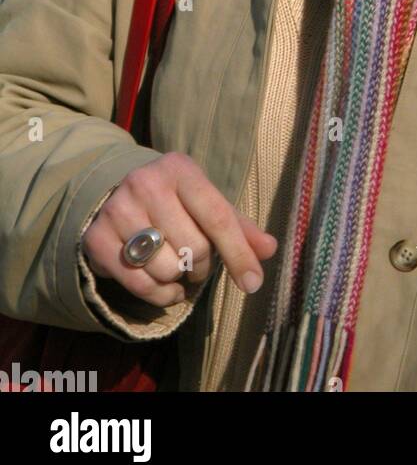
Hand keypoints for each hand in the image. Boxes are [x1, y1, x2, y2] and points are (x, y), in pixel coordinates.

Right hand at [81, 152, 276, 307]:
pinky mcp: (97, 238)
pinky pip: (140, 284)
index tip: (253, 283)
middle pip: (194, 247)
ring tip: (177, 268)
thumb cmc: (175, 202)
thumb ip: (239, 227)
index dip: (239, 253)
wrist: (115, 194)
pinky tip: (165, 286)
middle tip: (196, 261)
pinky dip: (160, 296)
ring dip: (179, 280)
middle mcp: (146, 182)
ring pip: (166, 269)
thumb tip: (270, 248)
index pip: (217, 216)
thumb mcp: (206, 204)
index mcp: (180, 168)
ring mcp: (118, 209)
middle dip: (202, 265)